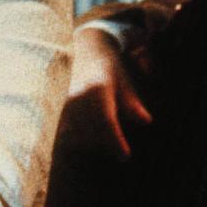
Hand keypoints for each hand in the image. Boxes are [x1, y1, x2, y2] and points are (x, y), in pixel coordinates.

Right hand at [59, 27, 151, 159]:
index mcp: (97, 89)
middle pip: (92, 132)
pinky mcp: (59, 106)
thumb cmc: (109, 67)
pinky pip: (66, 130)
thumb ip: (132, 104)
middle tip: (121, 152)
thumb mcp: (124, 83)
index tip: (125, 156)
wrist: (86, 49)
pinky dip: (77, 139)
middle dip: (106, 145)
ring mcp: (66, 101)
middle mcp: (78, 96)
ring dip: (93, 143)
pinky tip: (87, 141)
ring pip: (77, 133)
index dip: (115, 141)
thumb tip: (146, 121)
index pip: (106, 121)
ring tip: (105, 144)